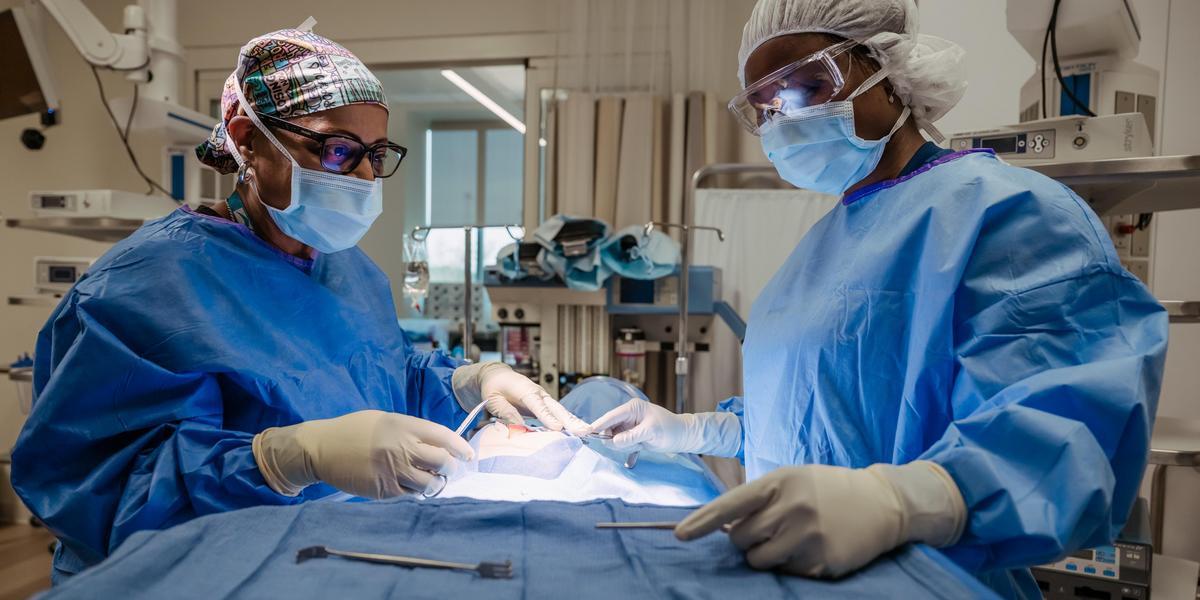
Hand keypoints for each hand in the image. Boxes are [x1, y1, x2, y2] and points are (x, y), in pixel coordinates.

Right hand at [252, 410, 474, 498]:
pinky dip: (414, 493)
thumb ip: (410, 430)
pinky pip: (410, 495)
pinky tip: (410, 487)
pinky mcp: (383, 490)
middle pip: (441, 462)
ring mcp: (393, 470)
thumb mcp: (385, 420)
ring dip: (435, 483)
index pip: (443, 436)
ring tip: (430, 480)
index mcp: (404, 426)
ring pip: (430, 483)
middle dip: (449, 468)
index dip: (460, 447)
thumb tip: (437, 443)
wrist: (321, 448)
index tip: (467, 454)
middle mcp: (402, 447)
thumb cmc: (353, 431)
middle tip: (447, 469)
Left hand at [454, 363, 588, 434]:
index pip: (538, 405)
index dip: (548, 417)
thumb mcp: (494, 400)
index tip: (557, 428)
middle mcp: (538, 393)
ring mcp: (543, 398)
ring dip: (573, 421)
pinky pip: (557, 414)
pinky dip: (568, 421)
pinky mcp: (544, 404)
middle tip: (582, 431)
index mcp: (525, 390)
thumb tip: (518, 427)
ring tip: (586, 432)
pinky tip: (577, 430)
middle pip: (555, 407)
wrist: (497, 376)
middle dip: (569, 420)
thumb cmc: (493, 387)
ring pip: (560, 410)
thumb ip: (506, 412)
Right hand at [587, 398, 741, 456]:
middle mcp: (628, 416)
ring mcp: (630, 427)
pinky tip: (636, 456)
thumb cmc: (670, 430)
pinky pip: (623, 445)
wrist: (684, 437)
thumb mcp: (651, 433)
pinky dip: (628, 451)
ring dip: (625, 446)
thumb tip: (612, 442)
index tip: (586, 433)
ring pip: (616, 440)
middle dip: (616, 440)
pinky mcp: (633, 437)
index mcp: (632, 408)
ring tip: (641, 446)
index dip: (598, 425)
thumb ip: (631, 437)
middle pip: (610, 430)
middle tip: (630, 445)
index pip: (610, 417)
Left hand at [674, 462, 965, 577]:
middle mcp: (793, 509)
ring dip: (764, 555)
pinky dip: (791, 565)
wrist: (884, 502)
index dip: (703, 521)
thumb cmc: (828, 489)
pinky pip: (786, 574)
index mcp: (781, 483)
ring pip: (759, 561)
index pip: (733, 504)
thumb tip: (723, 525)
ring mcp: (808, 538)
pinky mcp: (822, 564)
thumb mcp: (794, 479)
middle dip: (746, 538)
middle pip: (741, 539)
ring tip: (789, 539)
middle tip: (768, 528)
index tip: (680, 535)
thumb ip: (760, 499)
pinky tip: (812, 548)